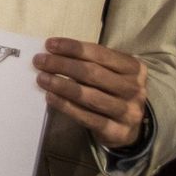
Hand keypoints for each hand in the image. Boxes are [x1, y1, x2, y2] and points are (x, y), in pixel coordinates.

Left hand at [33, 38, 147, 147]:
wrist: (131, 128)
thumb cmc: (114, 91)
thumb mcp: (111, 72)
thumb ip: (91, 62)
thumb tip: (54, 53)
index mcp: (134, 68)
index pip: (100, 54)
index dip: (74, 48)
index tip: (50, 44)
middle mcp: (134, 89)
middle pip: (93, 73)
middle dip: (63, 65)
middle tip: (40, 61)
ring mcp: (128, 112)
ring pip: (90, 96)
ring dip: (62, 85)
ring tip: (42, 78)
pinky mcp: (117, 132)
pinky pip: (87, 117)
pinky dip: (66, 106)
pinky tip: (50, 97)